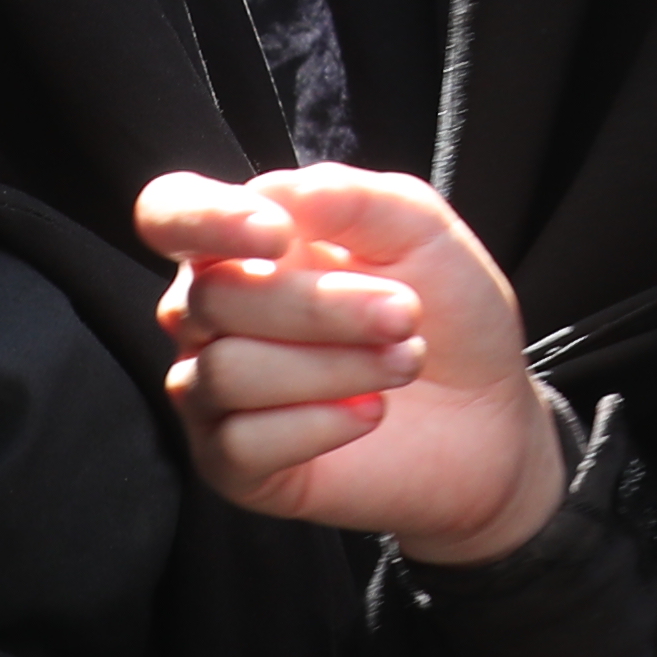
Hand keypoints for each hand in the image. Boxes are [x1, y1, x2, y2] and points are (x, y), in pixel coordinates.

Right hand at [138, 164, 554, 560]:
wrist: (487, 415)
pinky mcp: (230, 464)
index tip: (279, 235)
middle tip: (405, 315)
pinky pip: (241, 442)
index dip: (206, 218)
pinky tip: (371, 412)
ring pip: (226, 371)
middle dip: (321, 306)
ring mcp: (211, 392)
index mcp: (240, 243)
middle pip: (212, 297)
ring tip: (405, 361)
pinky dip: (320, 423)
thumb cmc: (444, 310)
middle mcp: (208, 314)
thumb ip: (353, 198)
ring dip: (334, 365)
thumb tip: (276, 192)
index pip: (169, 213)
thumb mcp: (421, 232)